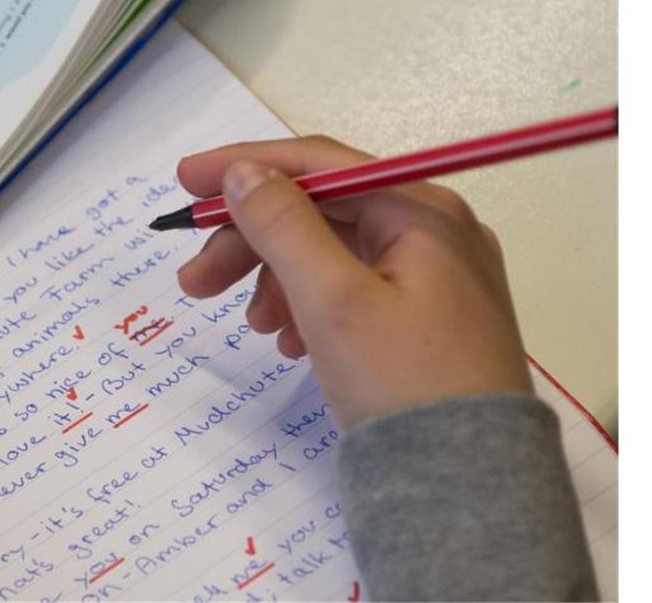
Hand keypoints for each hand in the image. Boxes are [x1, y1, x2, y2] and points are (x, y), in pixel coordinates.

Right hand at [176, 136, 532, 429]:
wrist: (468, 486)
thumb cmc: (401, 381)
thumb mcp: (332, 298)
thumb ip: (282, 226)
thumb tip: (244, 172)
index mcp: (420, 211)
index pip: (319, 164)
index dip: (245, 165)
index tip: (183, 183)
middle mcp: (432, 231)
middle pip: (321, 212)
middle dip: (251, 241)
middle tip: (194, 282)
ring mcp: (433, 277)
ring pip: (331, 254)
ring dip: (276, 279)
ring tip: (254, 328)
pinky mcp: (424, 319)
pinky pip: (351, 290)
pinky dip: (308, 306)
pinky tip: (289, 342)